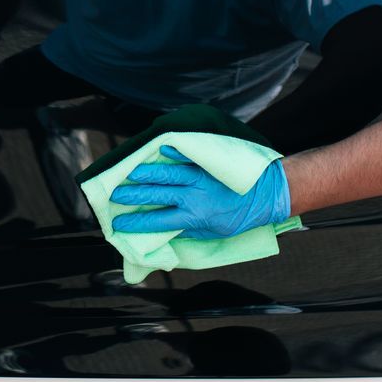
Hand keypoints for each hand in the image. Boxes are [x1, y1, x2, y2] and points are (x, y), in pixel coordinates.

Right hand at [109, 146, 289, 239]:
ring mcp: (200, 177)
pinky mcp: (208, 163)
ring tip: (129, 173)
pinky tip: (162, 148)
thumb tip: (167, 230)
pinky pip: (188, 156)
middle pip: (156, 195)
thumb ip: (189, 229)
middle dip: (133, 196)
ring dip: (147, 173)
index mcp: (193, 216)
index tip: (118, 224)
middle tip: (114, 195)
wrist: (267, 195)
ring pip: (168, 174)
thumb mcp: (214, 233)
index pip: (157, 221)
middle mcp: (193, 195)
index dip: (135, 224)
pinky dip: (174, 152)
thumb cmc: (240, 218)